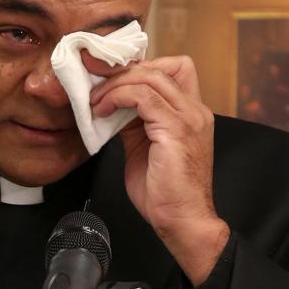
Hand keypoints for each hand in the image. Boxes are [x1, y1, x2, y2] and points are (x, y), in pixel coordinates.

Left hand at [85, 53, 229, 285]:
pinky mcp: (176, 129)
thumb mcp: (143, 149)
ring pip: (150, 76)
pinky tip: (103, 111)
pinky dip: (118, 97)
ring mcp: (188, 117)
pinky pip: (143, 96)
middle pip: (160, 66)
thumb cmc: (165, 195)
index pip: (170, 69)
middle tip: (94, 79)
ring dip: (115, 84)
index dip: (138, 68)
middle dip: (122, 69)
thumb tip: (111, 108)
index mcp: (190, 114)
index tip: (107, 77)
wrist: (182, 222)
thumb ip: (133, 124)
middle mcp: (194, 110)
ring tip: (95, 100)